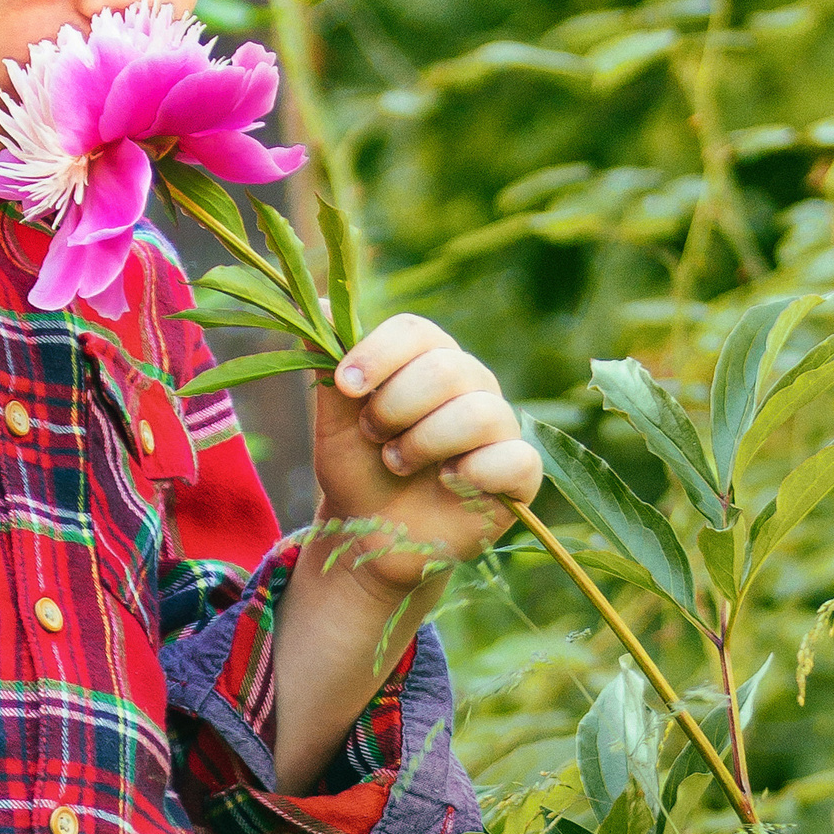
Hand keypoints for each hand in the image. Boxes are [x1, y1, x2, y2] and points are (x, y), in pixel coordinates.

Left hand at [313, 315, 541, 588]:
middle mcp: (472, 385)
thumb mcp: (334, 421)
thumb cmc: (358, 470)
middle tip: (373, 435)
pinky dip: (473, 473)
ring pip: (479, 414)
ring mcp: (499, 428)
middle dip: (396, 406)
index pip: (417, 330)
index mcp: (428, 360)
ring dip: (424, 443)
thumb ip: (329, 365)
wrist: (371, 537)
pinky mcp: (519, 475)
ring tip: (398, 463)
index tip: (346, 385)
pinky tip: (448, 484)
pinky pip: (514, 459)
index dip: (380, 353)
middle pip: (449, 369)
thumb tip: (315, 296)